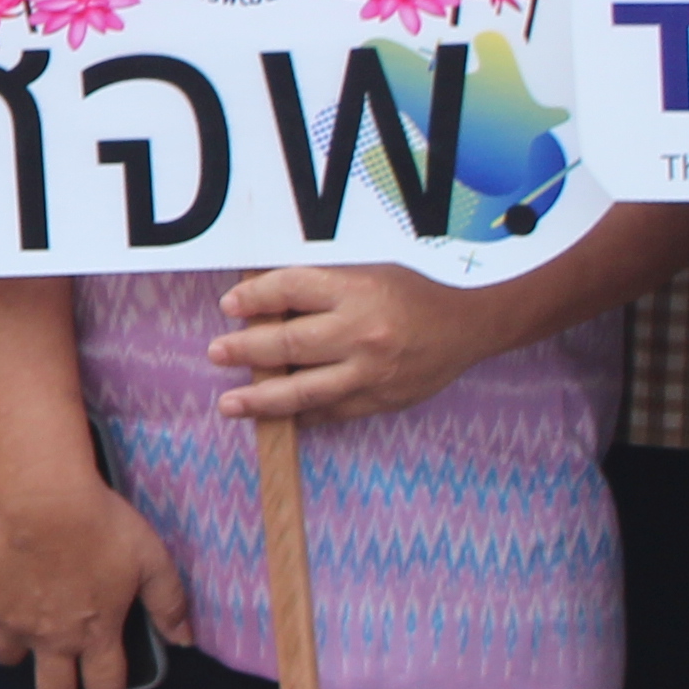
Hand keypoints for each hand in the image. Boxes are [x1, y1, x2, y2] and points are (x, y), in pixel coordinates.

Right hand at [0, 473, 191, 688]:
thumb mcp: (151, 559)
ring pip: (11, 660)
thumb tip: (183, 641)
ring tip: (28, 642)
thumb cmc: (101, 526)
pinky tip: (9, 594)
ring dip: (22, 658)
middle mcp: (53, 639)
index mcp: (96, 634)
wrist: (40, 498)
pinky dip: (1, 614)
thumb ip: (169, 603)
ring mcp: (15, 622)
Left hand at [208, 264, 482, 424]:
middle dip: (245, 350)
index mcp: (356, 290)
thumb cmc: (414, 292)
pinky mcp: (380, 400)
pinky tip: (277, 417)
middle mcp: (361, 332)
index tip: (230, 306)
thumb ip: (324, 286)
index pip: (289, 290)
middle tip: (217, 354)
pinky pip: (331, 412)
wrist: (471, 324)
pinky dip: (301, 415)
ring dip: (261, 399)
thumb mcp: (370, 271)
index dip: (254, 298)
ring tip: (229, 404)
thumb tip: (267, 302)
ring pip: (304, 390)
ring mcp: (371, 372)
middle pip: (288, 343)